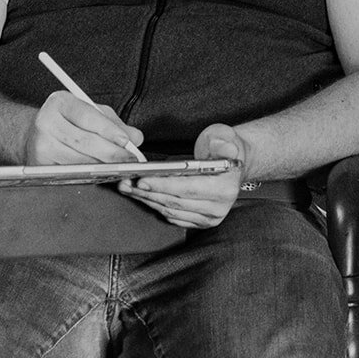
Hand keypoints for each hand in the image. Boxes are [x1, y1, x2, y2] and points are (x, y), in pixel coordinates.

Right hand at [23, 90, 144, 163]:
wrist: (34, 134)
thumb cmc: (68, 121)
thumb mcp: (92, 113)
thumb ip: (115, 123)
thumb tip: (136, 138)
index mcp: (61, 102)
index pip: (88, 116)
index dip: (109, 130)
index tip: (126, 141)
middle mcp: (47, 121)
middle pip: (84, 141)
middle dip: (111, 153)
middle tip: (129, 160)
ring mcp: (40, 144)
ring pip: (78, 160)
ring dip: (102, 166)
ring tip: (119, 168)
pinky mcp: (39, 164)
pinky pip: (69, 172)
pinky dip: (88, 174)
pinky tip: (101, 174)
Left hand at [116, 123, 250, 228]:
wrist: (232, 163)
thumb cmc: (224, 148)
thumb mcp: (224, 136)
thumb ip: (222, 141)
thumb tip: (222, 148)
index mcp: (226, 188)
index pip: (188, 188)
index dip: (162, 185)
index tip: (142, 180)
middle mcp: (219, 206)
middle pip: (175, 202)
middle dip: (147, 192)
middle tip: (126, 182)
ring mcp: (210, 217)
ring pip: (171, 211)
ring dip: (147, 199)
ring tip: (129, 187)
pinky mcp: (200, 222)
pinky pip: (173, 217)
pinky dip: (155, 206)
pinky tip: (143, 196)